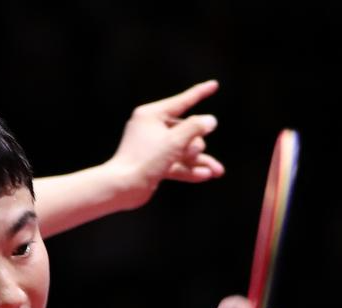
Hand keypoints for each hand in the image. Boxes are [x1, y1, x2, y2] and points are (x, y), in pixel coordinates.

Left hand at [107, 80, 224, 210]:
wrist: (122, 188)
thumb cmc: (145, 160)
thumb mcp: (175, 141)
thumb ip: (195, 128)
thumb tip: (210, 120)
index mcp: (151, 115)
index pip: (182, 101)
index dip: (200, 93)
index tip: (215, 84)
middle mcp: (151, 128)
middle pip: (185, 130)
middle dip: (195, 144)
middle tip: (192, 153)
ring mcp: (153, 147)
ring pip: (184, 150)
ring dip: (200, 160)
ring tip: (218, 171)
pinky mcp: (154, 165)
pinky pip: (177, 164)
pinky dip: (190, 170)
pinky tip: (207, 175)